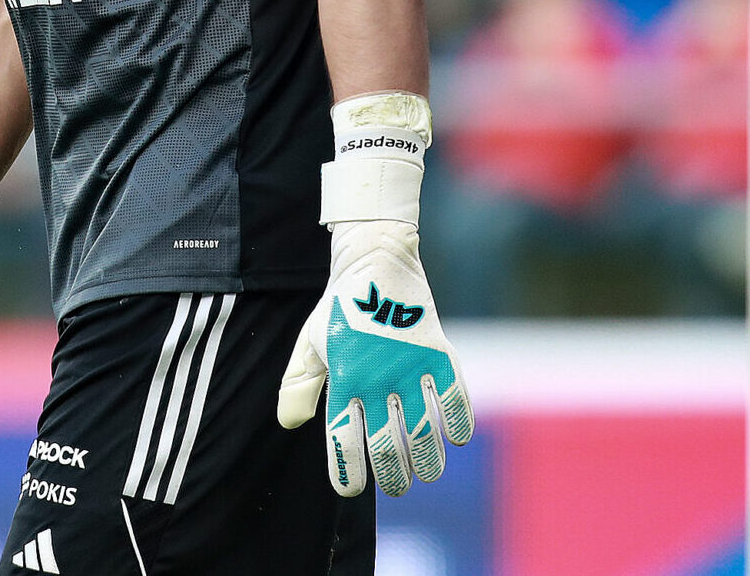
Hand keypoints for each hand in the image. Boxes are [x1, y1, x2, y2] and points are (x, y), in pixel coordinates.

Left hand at [278, 221, 474, 496]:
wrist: (375, 259)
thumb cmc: (340, 308)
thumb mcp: (311, 344)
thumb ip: (299, 385)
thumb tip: (290, 424)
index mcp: (343, 378)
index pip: (344, 438)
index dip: (347, 471)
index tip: (350, 490)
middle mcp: (377, 377)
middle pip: (388, 443)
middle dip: (393, 474)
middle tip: (397, 487)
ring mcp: (409, 365)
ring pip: (424, 429)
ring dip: (428, 458)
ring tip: (427, 473)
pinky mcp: (437, 351)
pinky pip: (454, 395)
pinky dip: (458, 420)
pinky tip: (457, 438)